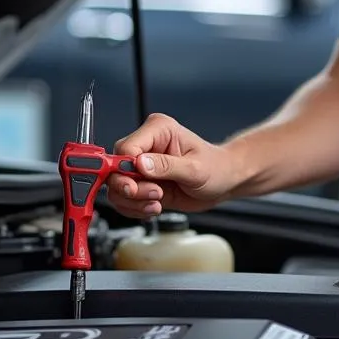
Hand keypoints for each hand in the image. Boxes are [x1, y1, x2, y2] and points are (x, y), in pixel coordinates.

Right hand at [106, 113, 234, 219]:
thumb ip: (167, 166)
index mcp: (158, 130)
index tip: (138, 184)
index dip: (127, 169)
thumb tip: (140, 164)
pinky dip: (135, 208)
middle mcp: (147, 145)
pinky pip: (125, 198)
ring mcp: (142, 166)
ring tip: (157, 203)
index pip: (127, 148)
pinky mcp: (143, 183)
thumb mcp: (194, 168)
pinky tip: (154, 207)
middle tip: (153, 195)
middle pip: (115, 167)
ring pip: (117, 185)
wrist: (223, 182)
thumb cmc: (215, 168)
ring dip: (133, 201)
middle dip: (130, 188)